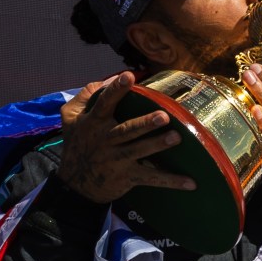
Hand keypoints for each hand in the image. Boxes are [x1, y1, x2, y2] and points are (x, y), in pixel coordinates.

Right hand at [56, 72, 196, 203]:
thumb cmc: (76, 143)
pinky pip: (151, 179)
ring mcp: (117, 160)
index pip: (105, 103)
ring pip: (140, 151)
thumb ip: (87, 94)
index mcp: (94, 122)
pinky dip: (171, 181)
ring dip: (158, 146)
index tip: (129, 76)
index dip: (116, 89)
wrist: (74, 184)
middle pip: (127, 130)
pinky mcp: (128, 177)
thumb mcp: (70, 117)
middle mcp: (106, 140)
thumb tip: (111, 77)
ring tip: (177, 138)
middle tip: (164, 116)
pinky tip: (191, 183)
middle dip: (145, 123)